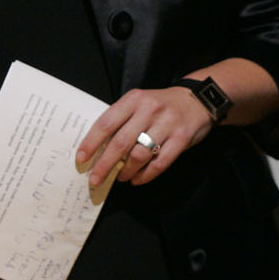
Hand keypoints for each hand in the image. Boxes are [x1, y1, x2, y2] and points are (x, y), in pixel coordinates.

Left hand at [75, 85, 213, 188]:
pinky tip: (137, 179)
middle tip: (95, 179)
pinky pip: (160, 162)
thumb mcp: (139, 103)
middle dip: (105, 164)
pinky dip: (146, 175)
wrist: (197, 99)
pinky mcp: (181, 138)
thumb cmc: (161, 105)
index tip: (81, 159)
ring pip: (140, 154)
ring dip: (127, 171)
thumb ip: (122, 120)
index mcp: (133, 100)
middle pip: (120, 142)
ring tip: (121, 178)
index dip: (91, 142)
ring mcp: (167, 124)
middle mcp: (149, 110)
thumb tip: (98, 148)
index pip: (106, 123)